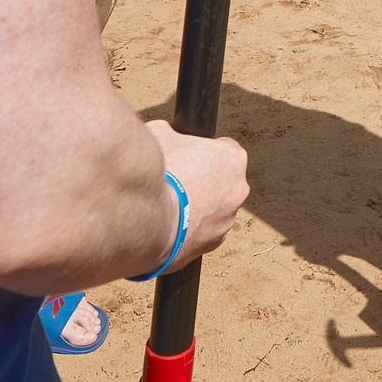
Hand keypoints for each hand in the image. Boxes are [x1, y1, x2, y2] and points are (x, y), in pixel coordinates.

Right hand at [147, 122, 249, 270]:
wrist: (144, 217)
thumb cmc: (157, 172)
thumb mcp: (159, 134)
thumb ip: (171, 134)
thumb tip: (167, 134)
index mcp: (233, 159)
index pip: (223, 149)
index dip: (202, 151)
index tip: (185, 156)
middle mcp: (237, 192)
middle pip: (220, 182)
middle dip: (200, 182)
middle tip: (172, 182)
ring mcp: (225, 223)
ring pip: (211, 211)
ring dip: (193, 208)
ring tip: (164, 207)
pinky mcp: (208, 248)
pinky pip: (197, 235)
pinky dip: (184, 232)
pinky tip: (163, 225)